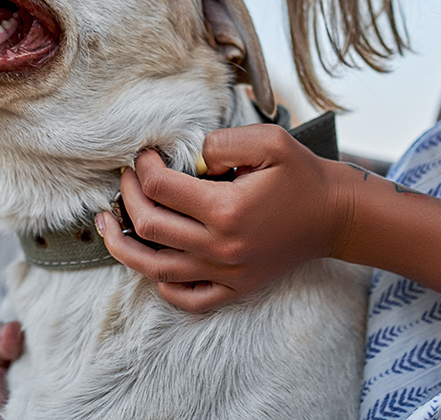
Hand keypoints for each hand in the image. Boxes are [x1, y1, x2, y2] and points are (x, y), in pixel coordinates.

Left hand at [96, 124, 353, 311]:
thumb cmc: (302, 175)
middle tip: (126, 178)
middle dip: (127, 197)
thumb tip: (187, 155)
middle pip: (148, 227)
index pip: (160, 188)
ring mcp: (227, 273)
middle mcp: (221, 247)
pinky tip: (151, 262)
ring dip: (122, 246)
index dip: (143, 166)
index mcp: (226, 209)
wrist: (336, 216)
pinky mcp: (236, 288)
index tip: (144, 154)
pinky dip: (162, 285)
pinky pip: (187, 299)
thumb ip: (221, 143)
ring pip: (155, 269)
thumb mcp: (268, 141)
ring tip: (104, 225)